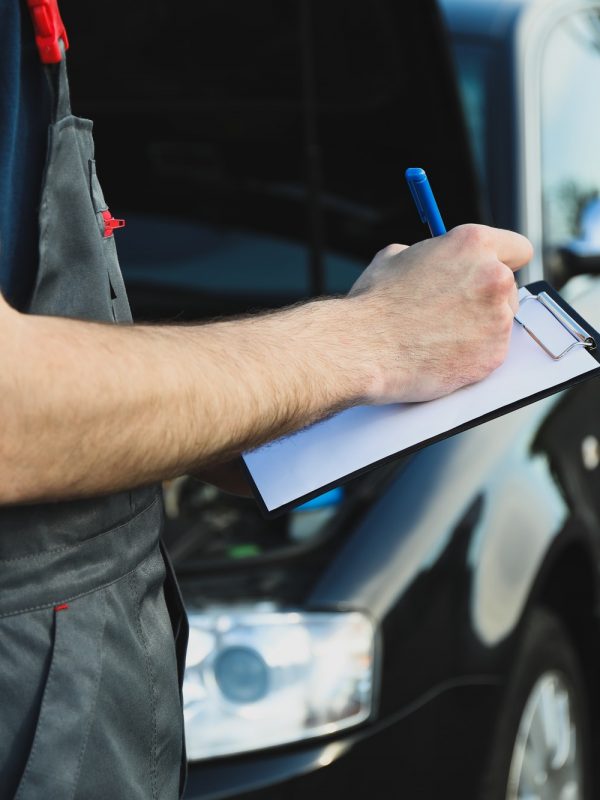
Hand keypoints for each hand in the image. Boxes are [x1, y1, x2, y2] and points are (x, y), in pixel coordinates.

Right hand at [348, 224, 532, 402]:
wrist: (363, 348)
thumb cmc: (374, 304)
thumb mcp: (395, 257)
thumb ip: (429, 256)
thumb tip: (435, 262)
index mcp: (473, 244)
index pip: (517, 248)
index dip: (501, 261)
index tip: (489, 274)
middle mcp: (493, 277)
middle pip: (509, 288)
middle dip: (485, 298)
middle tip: (453, 311)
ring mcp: (497, 319)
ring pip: (500, 323)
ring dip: (478, 328)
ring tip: (439, 335)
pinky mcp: (494, 355)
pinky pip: (491, 353)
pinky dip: (472, 356)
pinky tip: (441, 354)